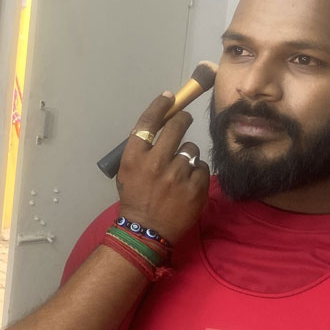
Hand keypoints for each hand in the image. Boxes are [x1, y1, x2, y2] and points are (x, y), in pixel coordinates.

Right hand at [116, 92, 209, 244]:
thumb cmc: (135, 199)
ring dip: (187, 156)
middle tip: (185, 121)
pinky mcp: (194, 187)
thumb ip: (141, 150)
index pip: (149, 121)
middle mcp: (155, 162)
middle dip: (183, 120)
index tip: (169, 98)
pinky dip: (196, 173)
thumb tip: (159, 125)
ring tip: (180, 171)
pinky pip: (201, 167)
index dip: (160, 106)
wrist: (145, 231)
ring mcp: (177, 175)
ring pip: (191, 149)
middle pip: (176, 126)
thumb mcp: (128, 171)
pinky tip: (188, 184)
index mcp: (135, 157)